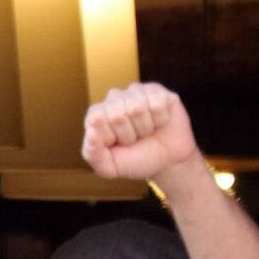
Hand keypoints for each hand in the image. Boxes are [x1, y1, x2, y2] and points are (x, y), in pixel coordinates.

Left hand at [81, 82, 202, 186]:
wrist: (167, 162)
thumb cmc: (135, 161)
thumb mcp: (110, 167)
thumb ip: (93, 154)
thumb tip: (91, 131)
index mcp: (97, 114)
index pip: (96, 119)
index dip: (110, 138)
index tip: (117, 144)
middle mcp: (114, 98)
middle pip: (117, 115)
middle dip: (129, 135)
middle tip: (134, 139)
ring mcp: (136, 92)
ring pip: (138, 108)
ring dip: (145, 128)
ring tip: (146, 132)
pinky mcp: (158, 91)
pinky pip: (157, 104)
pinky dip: (161, 120)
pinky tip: (159, 122)